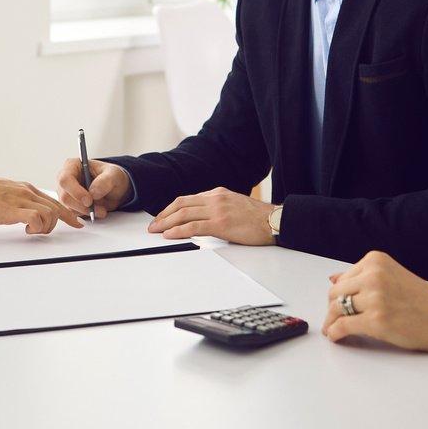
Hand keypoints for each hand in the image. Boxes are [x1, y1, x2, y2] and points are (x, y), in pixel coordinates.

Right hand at [0, 172, 82, 233]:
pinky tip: (26, 229)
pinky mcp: (12, 209)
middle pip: (57, 207)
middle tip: (61, 229)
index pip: (54, 200)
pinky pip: (36, 217)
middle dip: (64, 221)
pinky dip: (36, 226)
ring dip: (46, 226)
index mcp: (26, 188)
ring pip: (51, 213)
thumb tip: (25, 212)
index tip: (77, 222)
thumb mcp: (5, 193)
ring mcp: (20, 199)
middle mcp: (26, 192)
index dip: (68, 213)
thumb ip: (18, 200)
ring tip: (32, 230)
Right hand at [56, 157, 129, 217]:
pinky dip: (86, 215)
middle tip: (100, 209)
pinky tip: (97, 211)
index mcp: (72, 165)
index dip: (75, 191)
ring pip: (69, 208)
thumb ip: (105, 181)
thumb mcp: (114, 174)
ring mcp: (66, 193)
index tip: (89, 201)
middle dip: (83, 206)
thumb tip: (93, 192)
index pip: (65, 179)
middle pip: (65, 196)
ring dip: (87, 212)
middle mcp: (66, 179)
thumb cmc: (111, 176)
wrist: (114, 189)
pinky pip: (73, 214)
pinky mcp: (70, 205)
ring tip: (102, 210)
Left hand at [147, 187, 274, 244]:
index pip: (187, 199)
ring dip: (166, 223)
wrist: (274, 221)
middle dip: (164, 215)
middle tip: (153, 225)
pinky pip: (193, 226)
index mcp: (217, 193)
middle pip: (181, 204)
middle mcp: (215, 198)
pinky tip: (169, 235)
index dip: (171, 208)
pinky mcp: (221, 223)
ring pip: (184, 214)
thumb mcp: (234, 205)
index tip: (162, 217)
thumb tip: (201, 217)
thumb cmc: (257, 218)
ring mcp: (217, 210)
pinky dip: (178, 230)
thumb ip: (217, 207)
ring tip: (156, 231)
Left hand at [321, 251, 427, 359]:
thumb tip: (333, 278)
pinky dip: (334, 332)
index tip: (340, 305)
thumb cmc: (423, 300)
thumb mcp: (391, 276)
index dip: (340, 295)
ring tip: (332, 328)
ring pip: (336, 310)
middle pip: (335, 294)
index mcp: (375, 260)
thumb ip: (363, 277)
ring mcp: (374, 298)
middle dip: (333, 308)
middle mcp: (373, 275)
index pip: (343, 278)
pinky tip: (335, 336)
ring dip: (331, 321)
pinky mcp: (375, 320)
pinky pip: (342, 326)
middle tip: (334, 320)